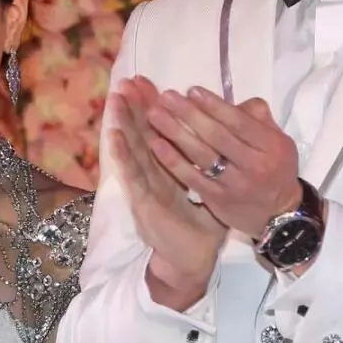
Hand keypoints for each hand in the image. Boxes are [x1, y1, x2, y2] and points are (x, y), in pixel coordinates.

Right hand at [109, 77, 226, 301]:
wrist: (193, 260)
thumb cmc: (201, 228)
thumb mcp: (212, 189)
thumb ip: (215, 165)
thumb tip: (228, 139)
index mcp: (169, 170)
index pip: (159, 132)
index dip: (152, 108)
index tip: (147, 83)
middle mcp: (154, 175)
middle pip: (143, 135)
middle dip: (135, 108)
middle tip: (127, 81)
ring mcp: (145, 187)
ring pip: (133, 149)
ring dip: (123, 123)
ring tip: (116, 99)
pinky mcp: (143, 202)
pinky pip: (132, 174)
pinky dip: (122, 155)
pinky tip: (114, 135)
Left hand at [145, 85, 301, 239]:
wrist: (276, 213)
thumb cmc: (273, 166)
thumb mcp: (277, 139)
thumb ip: (256, 116)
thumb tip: (226, 100)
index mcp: (271, 146)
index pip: (239, 122)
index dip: (214, 106)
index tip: (192, 90)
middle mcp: (254, 165)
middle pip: (217, 136)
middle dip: (189, 114)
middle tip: (166, 97)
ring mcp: (234, 184)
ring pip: (202, 155)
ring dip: (175, 133)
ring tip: (155, 114)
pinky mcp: (217, 199)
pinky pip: (192, 177)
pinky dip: (174, 161)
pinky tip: (157, 145)